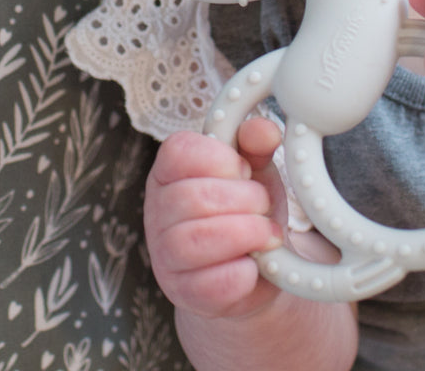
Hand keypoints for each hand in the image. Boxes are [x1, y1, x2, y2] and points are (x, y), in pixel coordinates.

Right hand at [145, 118, 286, 318]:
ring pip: (196, 240)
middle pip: (193, 197)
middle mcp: (158, 212)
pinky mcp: (184, 294)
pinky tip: (255, 264)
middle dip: (244, 199)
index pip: (178, 151)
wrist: (255, 267)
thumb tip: (265, 129)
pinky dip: (243, 272)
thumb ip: (256, 144)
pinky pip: (211, 284)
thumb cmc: (247, 208)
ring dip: (245, 233)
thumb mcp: (254, 169)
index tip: (244, 170)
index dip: (219, 159)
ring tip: (267, 233)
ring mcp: (165, 256)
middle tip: (263, 205)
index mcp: (169, 171)